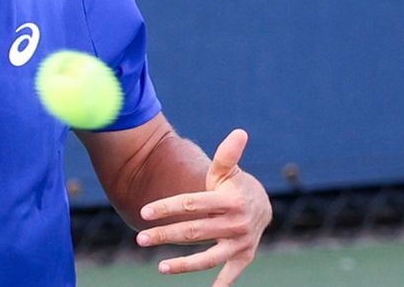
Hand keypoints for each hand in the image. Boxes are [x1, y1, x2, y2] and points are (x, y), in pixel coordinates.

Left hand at [136, 129, 271, 285]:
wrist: (263, 206)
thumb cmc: (234, 186)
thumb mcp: (229, 171)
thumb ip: (227, 155)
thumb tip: (239, 132)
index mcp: (229, 200)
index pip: (191, 204)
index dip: (166, 207)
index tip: (144, 212)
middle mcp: (235, 223)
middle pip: (194, 231)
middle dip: (165, 235)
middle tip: (140, 238)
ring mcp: (240, 243)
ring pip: (209, 257)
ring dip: (184, 264)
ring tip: (160, 268)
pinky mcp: (244, 257)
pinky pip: (230, 274)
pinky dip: (221, 284)